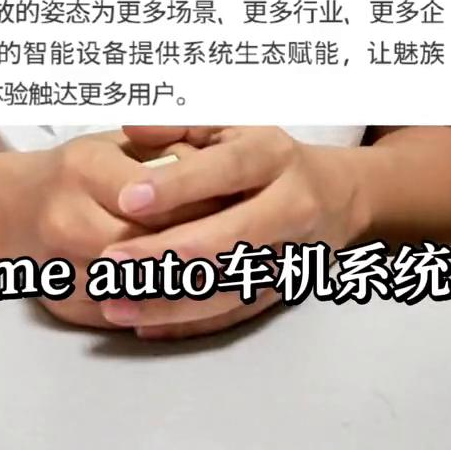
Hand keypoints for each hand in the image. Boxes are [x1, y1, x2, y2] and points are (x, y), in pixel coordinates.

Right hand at [0, 131, 231, 330]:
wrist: (4, 206)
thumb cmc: (75, 169)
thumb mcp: (115, 144)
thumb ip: (167, 153)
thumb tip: (227, 175)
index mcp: (84, 168)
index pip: (155, 195)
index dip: (203, 202)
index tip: (243, 202)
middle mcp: (66, 218)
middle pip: (148, 247)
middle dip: (201, 248)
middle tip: (251, 244)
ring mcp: (61, 268)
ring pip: (139, 290)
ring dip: (189, 286)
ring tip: (234, 274)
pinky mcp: (64, 306)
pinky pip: (126, 318)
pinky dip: (166, 312)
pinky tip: (201, 300)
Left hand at [101, 126, 369, 338]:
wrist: (339, 196)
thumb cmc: (267, 157)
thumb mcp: (233, 126)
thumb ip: (182, 125)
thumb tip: (133, 127)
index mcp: (272, 156)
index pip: (226, 169)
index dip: (178, 184)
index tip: (128, 197)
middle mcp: (290, 206)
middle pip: (229, 237)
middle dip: (166, 253)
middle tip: (110, 259)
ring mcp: (290, 255)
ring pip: (229, 286)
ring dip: (169, 301)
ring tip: (115, 300)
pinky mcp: (282, 292)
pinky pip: (233, 315)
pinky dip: (187, 324)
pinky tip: (143, 324)